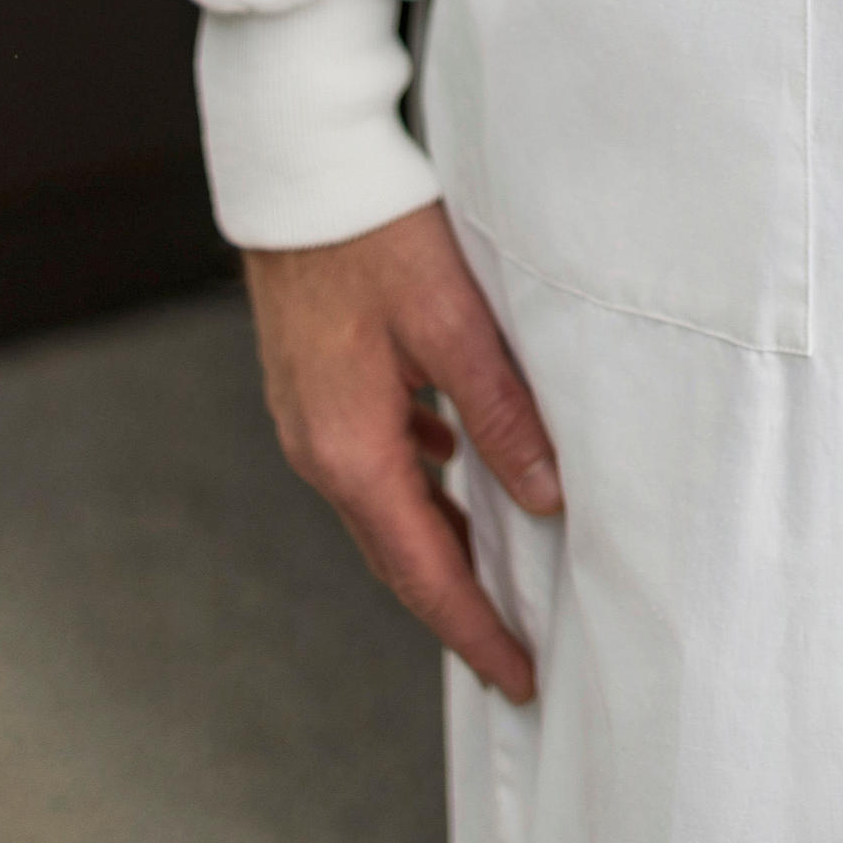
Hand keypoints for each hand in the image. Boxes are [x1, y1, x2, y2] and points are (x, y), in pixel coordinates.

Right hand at [243, 203, 561, 703]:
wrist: (298, 166)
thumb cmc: (374, 231)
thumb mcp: (452, 320)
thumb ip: (500, 411)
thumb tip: (544, 498)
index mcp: (350, 449)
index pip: (421, 570)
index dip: (474, 628)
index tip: (519, 676)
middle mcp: (318, 447)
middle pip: (395, 551)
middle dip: (455, 603)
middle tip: (514, 649)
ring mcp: (308, 415)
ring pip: (383, 504)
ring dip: (435, 542)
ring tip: (495, 569)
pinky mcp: (312, 382)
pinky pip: (371, 457)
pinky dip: (416, 482)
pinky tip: (451, 463)